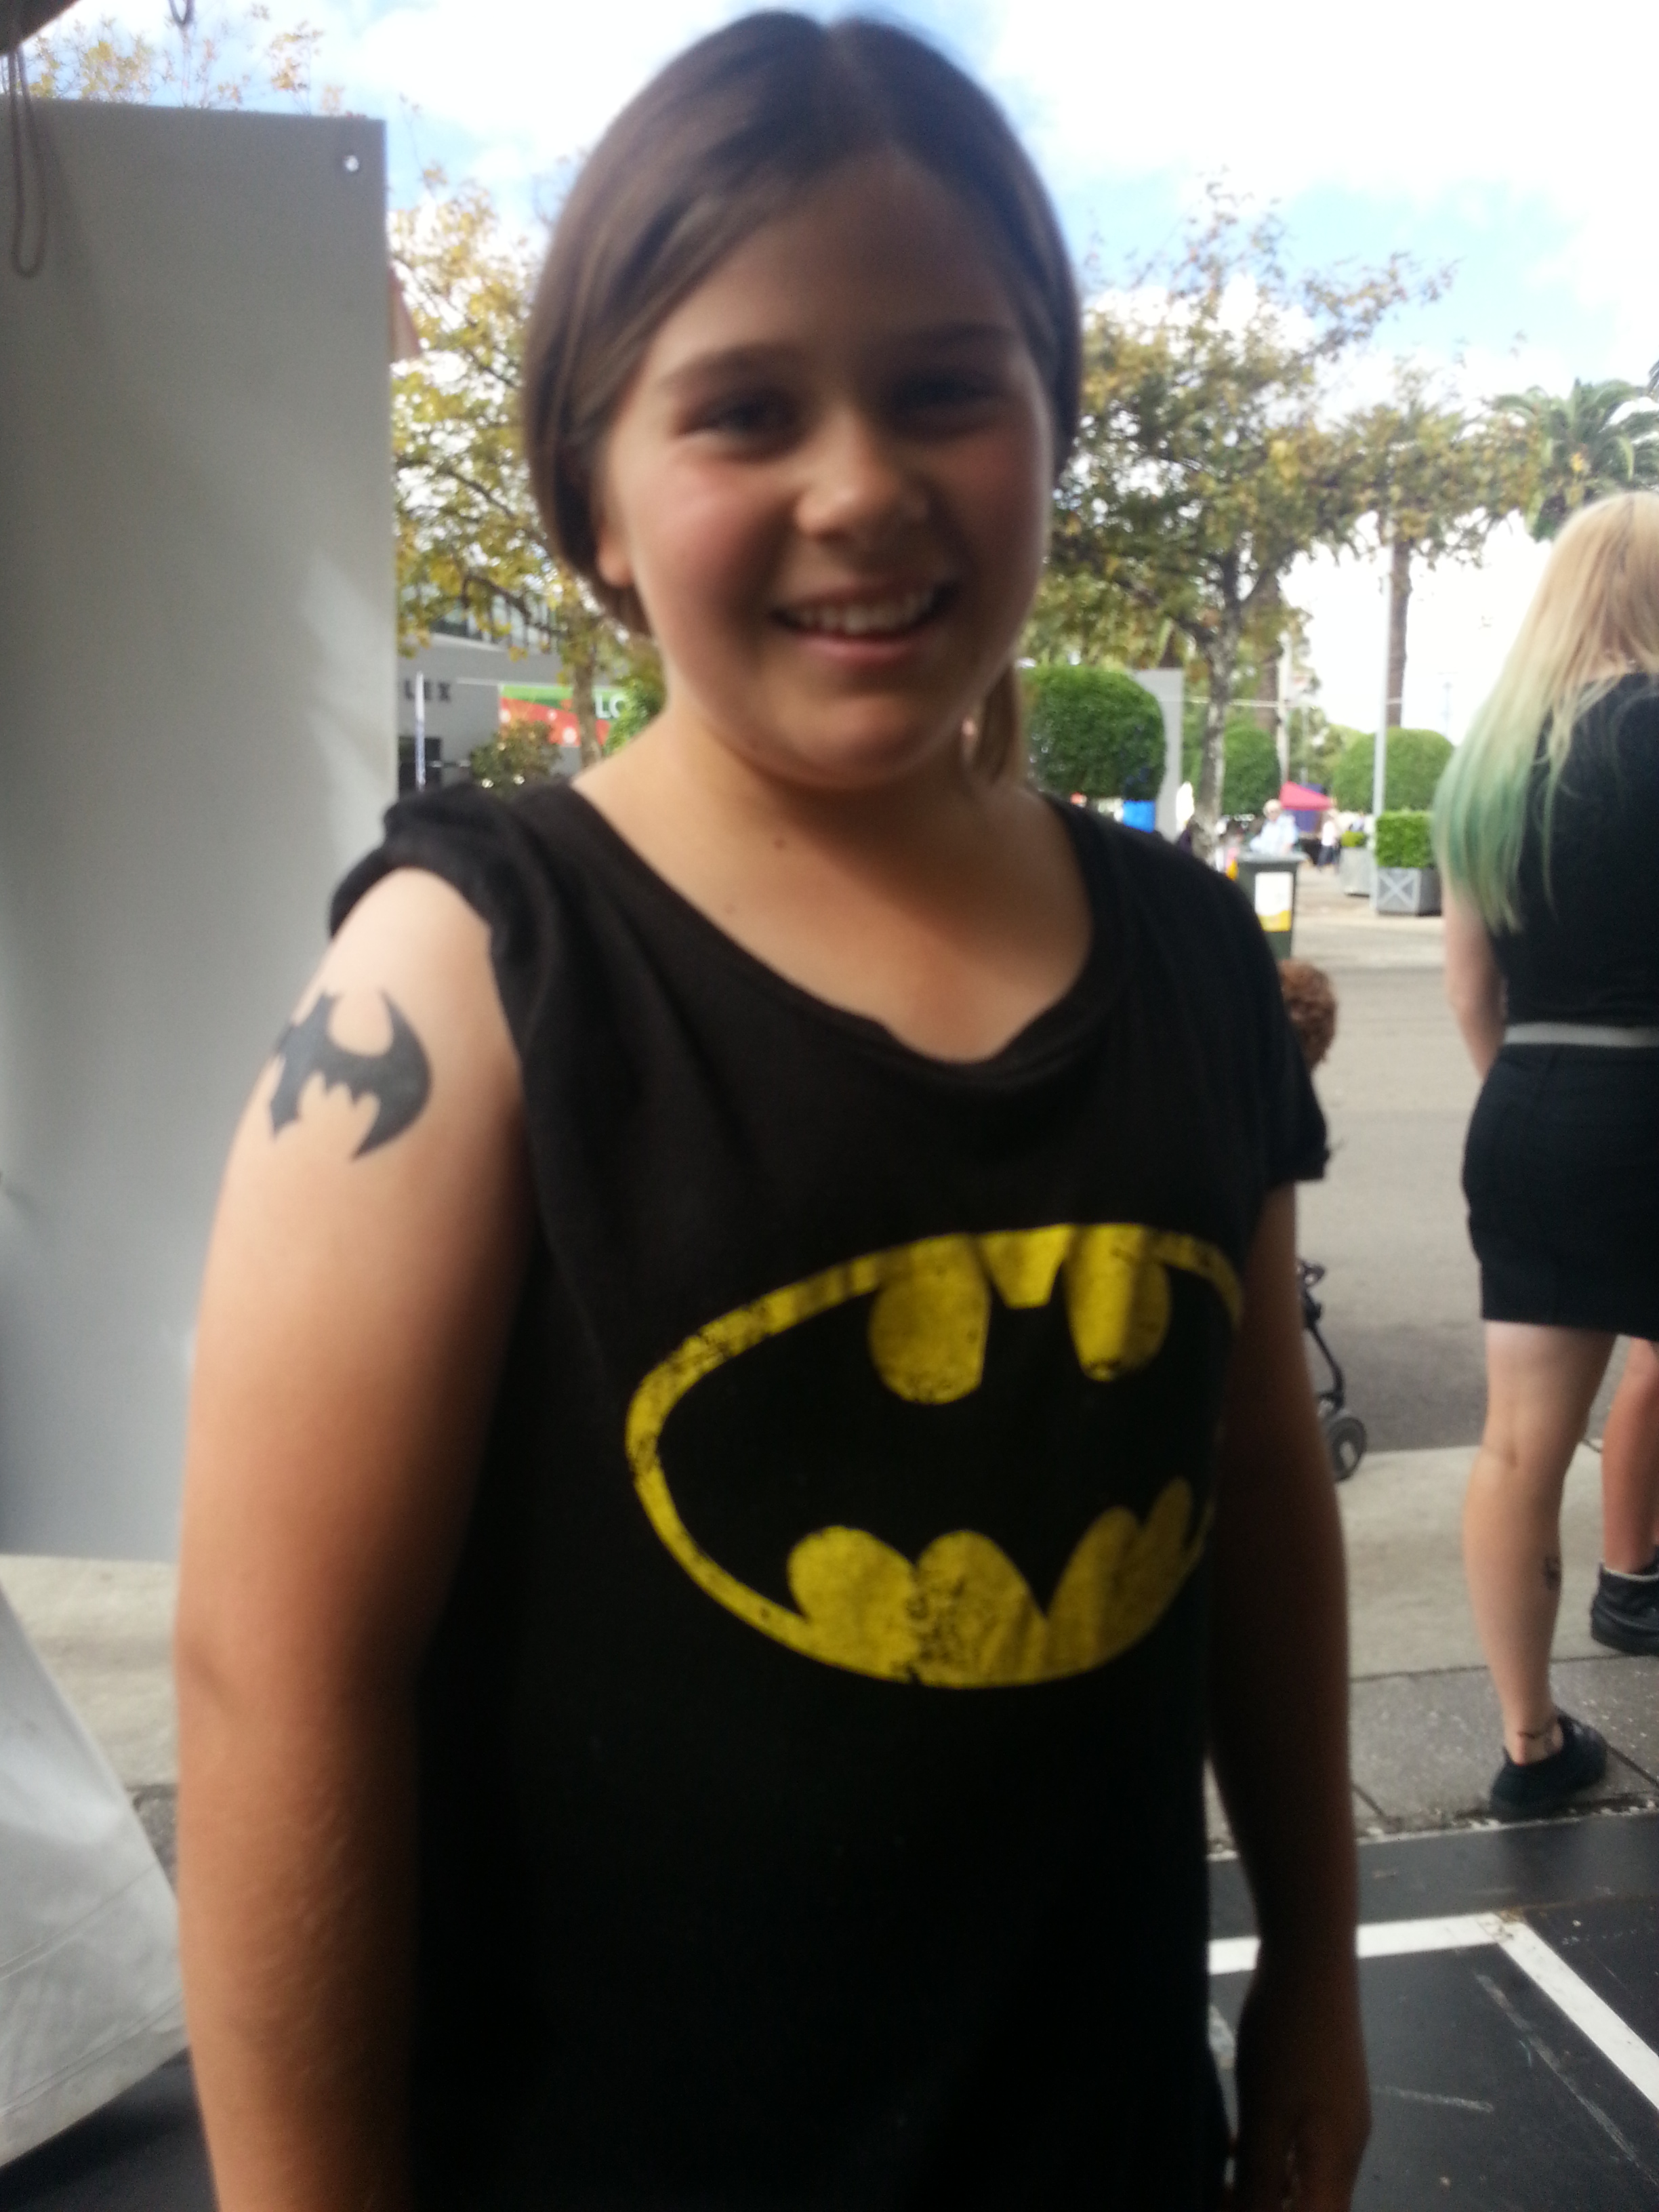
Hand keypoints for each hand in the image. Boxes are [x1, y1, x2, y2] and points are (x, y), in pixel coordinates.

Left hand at [1228, 1944, 1368, 2208]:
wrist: (1310, 1956)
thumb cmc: (1286, 2037)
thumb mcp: (1265, 2116)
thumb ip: (1261, 2180)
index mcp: (1337, 2162)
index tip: (1227, 2208)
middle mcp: (1347, 2146)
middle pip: (1312, 2207)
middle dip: (1265, 2210)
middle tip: (1216, 2196)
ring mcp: (1340, 2115)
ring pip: (1303, 2177)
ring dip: (1265, 2187)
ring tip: (1220, 2178)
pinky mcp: (1326, 2090)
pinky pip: (1299, 2145)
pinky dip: (1268, 2156)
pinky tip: (1234, 2143)